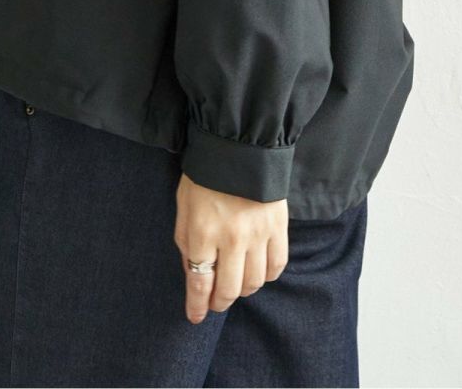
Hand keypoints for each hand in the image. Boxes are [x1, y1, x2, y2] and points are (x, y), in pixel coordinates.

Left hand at [174, 172, 288, 323]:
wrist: (239, 144)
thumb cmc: (205, 174)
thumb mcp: (183, 206)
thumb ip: (186, 243)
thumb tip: (193, 275)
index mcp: (203, 231)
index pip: (200, 283)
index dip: (197, 306)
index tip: (195, 317)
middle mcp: (231, 237)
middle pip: (228, 289)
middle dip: (219, 303)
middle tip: (214, 303)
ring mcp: (258, 233)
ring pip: (253, 282)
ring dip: (242, 290)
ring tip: (235, 284)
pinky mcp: (278, 226)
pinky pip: (276, 265)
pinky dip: (267, 276)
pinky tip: (257, 271)